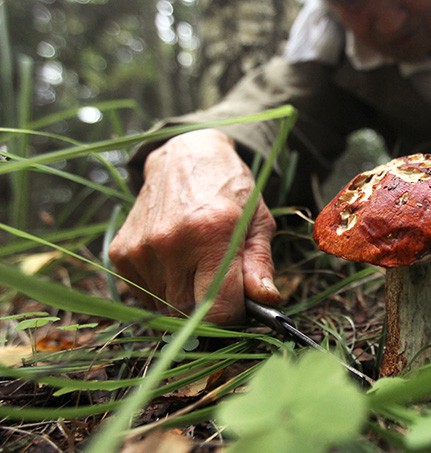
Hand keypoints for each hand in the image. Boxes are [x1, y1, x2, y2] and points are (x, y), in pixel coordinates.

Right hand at [109, 129, 280, 323]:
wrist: (185, 156)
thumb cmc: (229, 189)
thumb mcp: (258, 221)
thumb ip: (260, 264)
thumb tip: (266, 300)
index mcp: (212, 233)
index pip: (218, 310)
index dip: (233, 317)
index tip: (241, 307)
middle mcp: (171, 242)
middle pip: (191, 314)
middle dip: (211, 310)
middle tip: (222, 284)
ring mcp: (141, 248)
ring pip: (166, 308)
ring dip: (186, 300)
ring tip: (198, 266)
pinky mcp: (121, 253)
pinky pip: (145, 295)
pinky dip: (163, 290)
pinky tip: (176, 262)